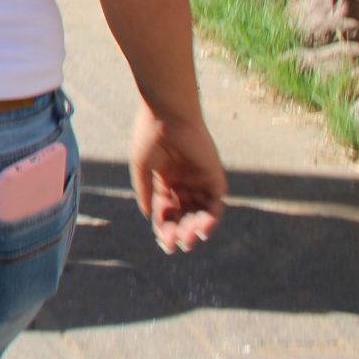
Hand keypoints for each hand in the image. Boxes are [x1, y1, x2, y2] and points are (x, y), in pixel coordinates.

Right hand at [130, 104, 225, 253]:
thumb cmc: (150, 135)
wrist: (167, 114)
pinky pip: (216, 202)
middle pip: (184, 214)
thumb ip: (146, 191)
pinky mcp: (214, 176)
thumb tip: (149, 216)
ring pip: (200, 212)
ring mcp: (199, 180)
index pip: (167, 210)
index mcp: (165, 180)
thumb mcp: (142, 167)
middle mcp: (183, 182)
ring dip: (195, 228)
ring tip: (188, 239)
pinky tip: (203, 228)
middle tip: (175, 244)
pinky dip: (212, 217)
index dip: (165, 227)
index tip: (163, 242)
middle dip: (180, 231)